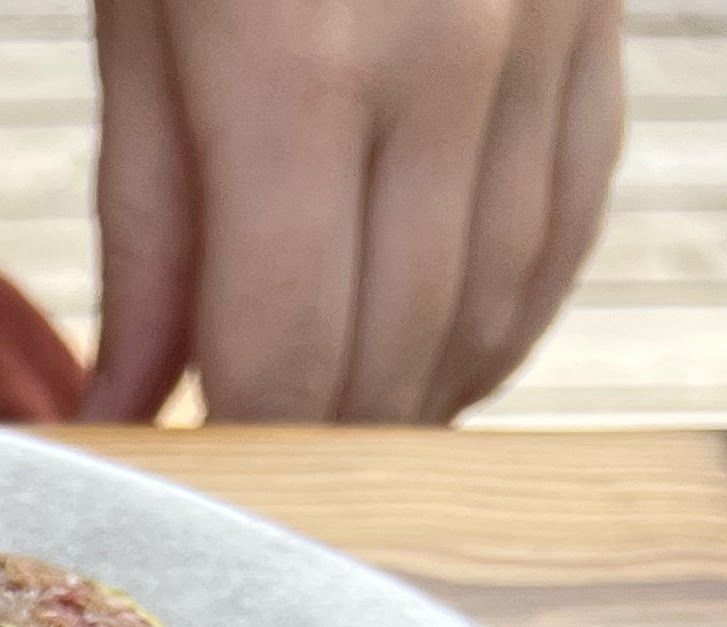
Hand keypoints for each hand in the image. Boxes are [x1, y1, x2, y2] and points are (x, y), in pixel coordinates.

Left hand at [81, 0, 623, 424]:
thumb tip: (130, 405)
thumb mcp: (143, 16)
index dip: (241, 453)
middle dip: (317, 446)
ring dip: (406, 397)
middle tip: (247, 464)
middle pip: (396, 361)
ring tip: (323, 417)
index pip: (288, 357)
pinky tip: (424, 347)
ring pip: (492, 314)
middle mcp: (445, 65)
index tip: (191, 479)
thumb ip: (146, 224)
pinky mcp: (596, 30)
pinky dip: (494, 318)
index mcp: (299, 68)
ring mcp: (541, 44)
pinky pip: (563, 231)